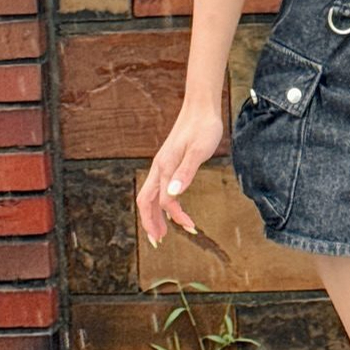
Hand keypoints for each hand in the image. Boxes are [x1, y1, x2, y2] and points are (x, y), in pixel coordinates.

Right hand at [136, 107, 223, 244]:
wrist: (201, 106)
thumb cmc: (203, 127)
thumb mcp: (198, 151)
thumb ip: (186, 172)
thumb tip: (173, 195)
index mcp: (165, 166)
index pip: (165, 201)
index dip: (175, 217)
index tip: (191, 228)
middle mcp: (159, 167)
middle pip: (146, 201)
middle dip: (150, 223)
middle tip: (158, 242)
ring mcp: (162, 164)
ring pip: (151, 194)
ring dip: (155, 215)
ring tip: (163, 231)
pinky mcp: (169, 161)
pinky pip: (159, 187)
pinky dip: (161, 202)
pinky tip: (170, 207)